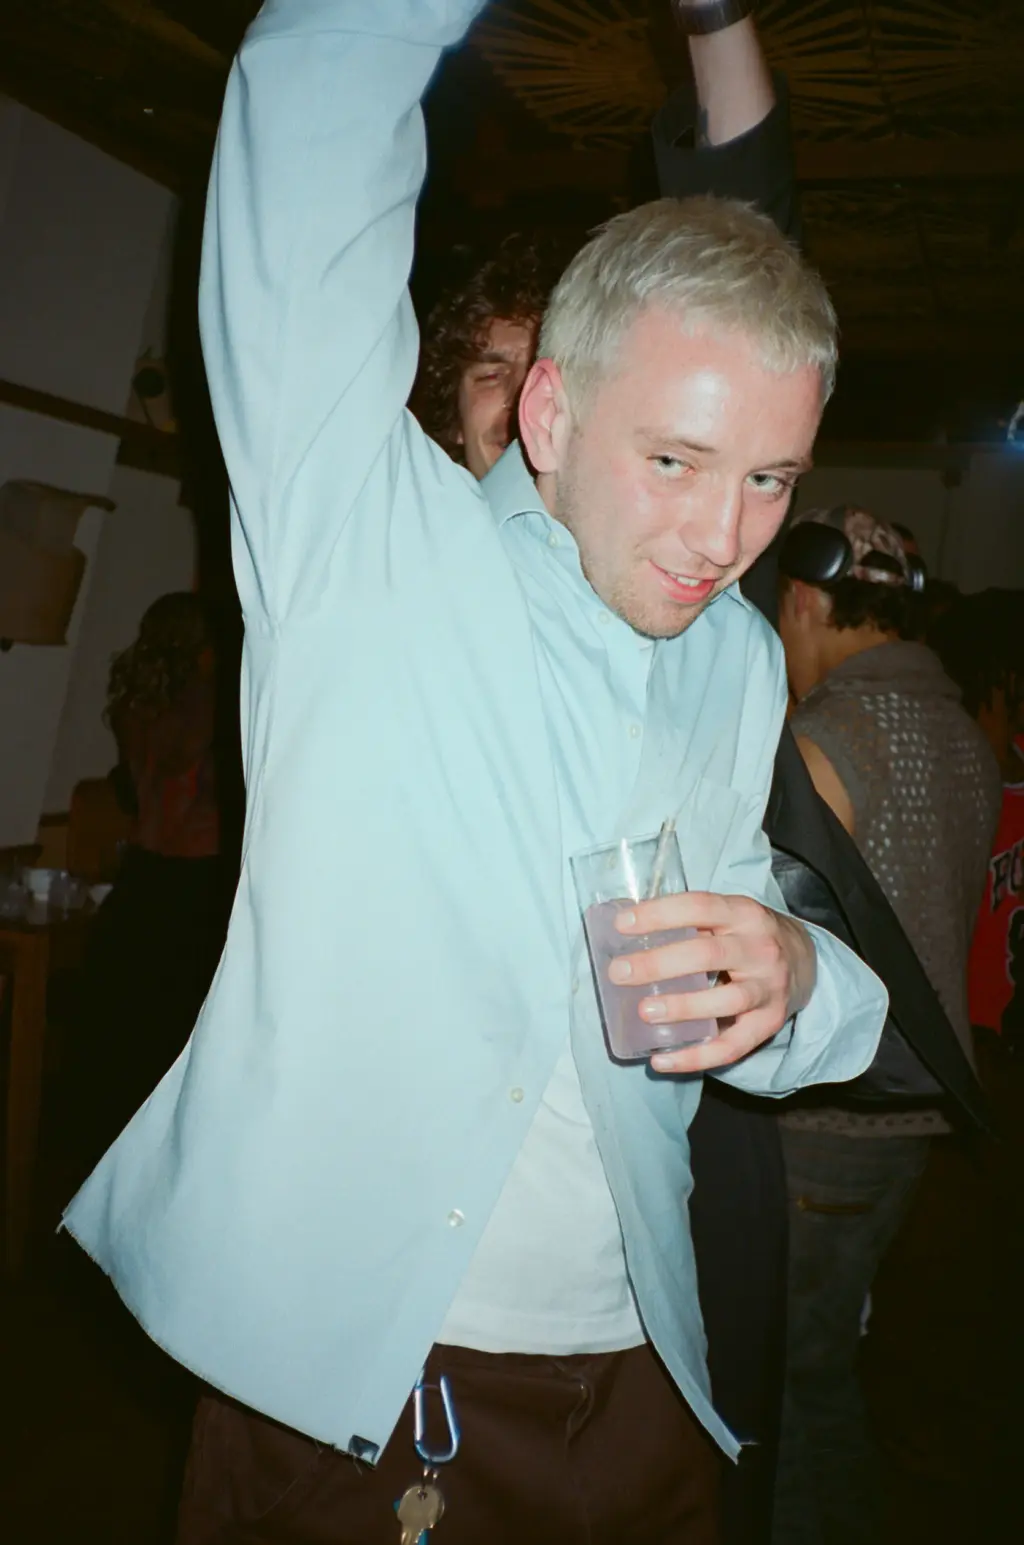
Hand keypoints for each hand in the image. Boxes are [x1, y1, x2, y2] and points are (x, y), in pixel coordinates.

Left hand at [609, 892, 815, 1073]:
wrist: (804, 960)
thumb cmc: (747, 936)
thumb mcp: (728, 916)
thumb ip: (689, 921)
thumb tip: (624, 930)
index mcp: (743, 914)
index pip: (699, 907)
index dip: (659, 914)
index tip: (622, 924)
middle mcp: (760, 948)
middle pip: (708, 954)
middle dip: (660, 964)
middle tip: (620, 973)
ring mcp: (768, 988)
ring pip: (726, 1001)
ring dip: (683, 1007)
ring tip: (644, 1012)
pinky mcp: (769, 1023)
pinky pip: (733, 1046)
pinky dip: (696, 1057)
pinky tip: (662, 1061)